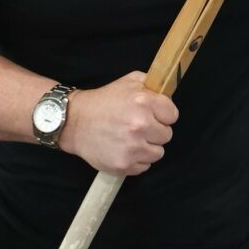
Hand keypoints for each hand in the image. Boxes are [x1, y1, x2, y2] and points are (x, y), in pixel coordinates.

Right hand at [59, 70, 177, 175]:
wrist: (75, 121)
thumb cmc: (104, 101)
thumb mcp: (129, 82)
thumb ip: (152, 85)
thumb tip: (168, 94)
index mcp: (144, 102)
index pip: (173, 115)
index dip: (163, 114)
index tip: (153, 115)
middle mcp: (140, 125)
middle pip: (167, 135)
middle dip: (155, 131)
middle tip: (139, 127)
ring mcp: (132, 148)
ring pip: (158, 153)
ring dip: (148, 147)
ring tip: (131, 139)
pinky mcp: (124, 165)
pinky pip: (144, 166)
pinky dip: (137, 160)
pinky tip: (124, 149)